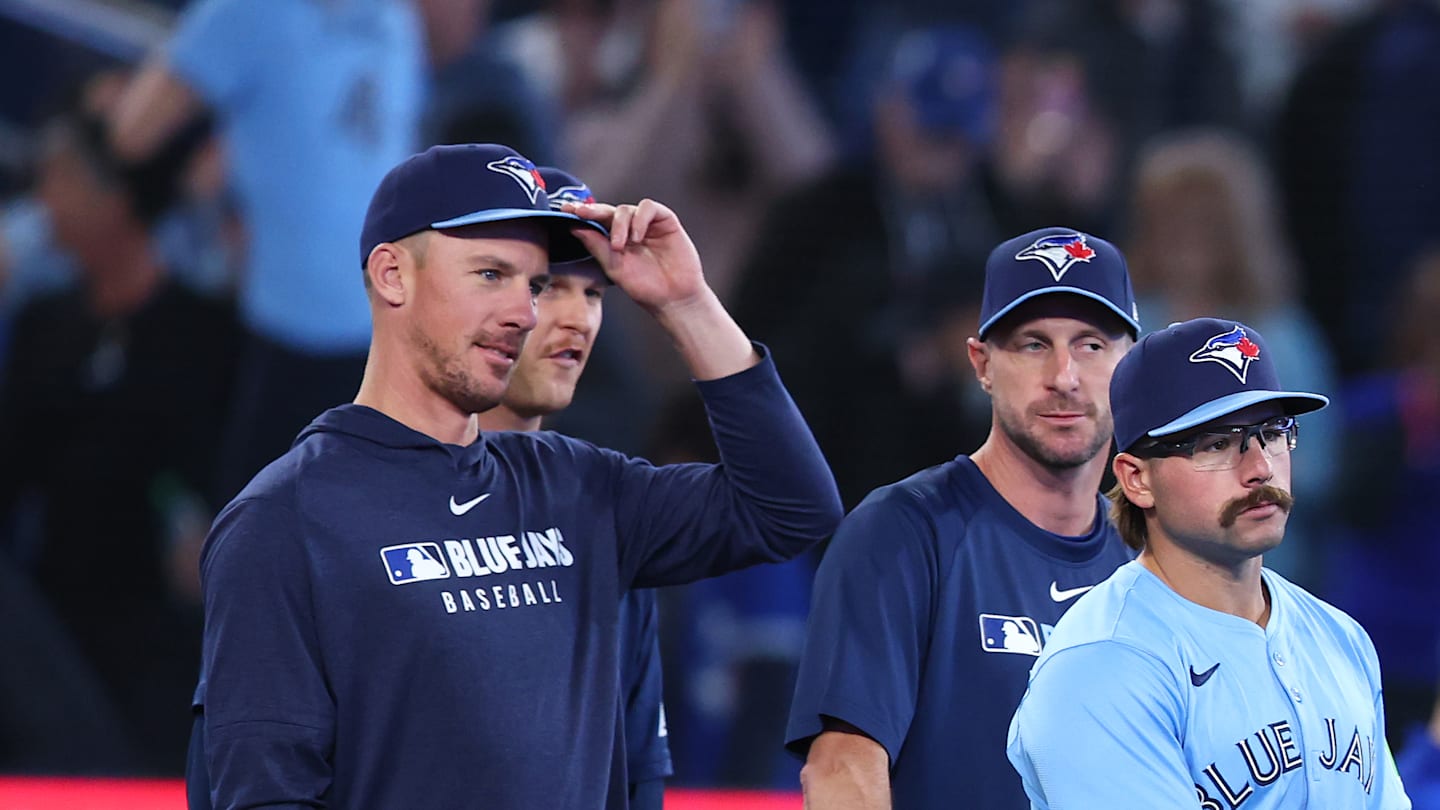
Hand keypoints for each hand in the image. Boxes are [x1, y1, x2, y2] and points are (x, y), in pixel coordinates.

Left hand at [564, 199, 709, 313]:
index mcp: (615, 239)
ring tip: (619, 245)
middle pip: (608, 211)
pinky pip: (648, 208)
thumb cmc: (645, 287)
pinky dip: (639, 219)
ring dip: (619, 224)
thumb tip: (575, 227)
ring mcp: (647, 224)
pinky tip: (637, 237)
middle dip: (593, 211)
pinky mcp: (665, 220)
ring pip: (626, 209)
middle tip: (580, 213)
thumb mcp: (614, 267)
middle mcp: (630, 229)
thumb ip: (596, 246)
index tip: (565, 210)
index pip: (595, 221)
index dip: (581, 213)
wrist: (673, 298)